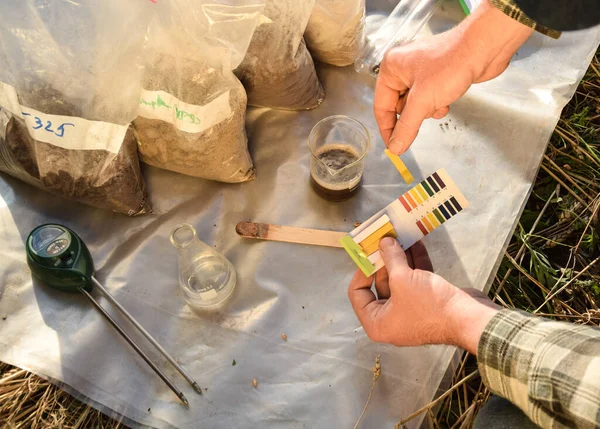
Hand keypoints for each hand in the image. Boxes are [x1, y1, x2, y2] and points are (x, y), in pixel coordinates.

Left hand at [347, 237, 498, 353]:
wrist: (468, 319)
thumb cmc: (428, 305)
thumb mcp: (402, 279)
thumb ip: (390, 258)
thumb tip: (383, 242)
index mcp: (377, 323)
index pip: (358, 294)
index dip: (362, 271)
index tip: (369, 253)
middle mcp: (391, 319)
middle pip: (380, 284)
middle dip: (384, 260)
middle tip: (385, 239)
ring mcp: (410, 310)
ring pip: (400, 280)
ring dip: (401, 258)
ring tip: (399, 236)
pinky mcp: (427, 302)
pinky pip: (416, 280)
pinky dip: (415, 263)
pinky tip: (415, 242)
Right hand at [374, 0, 532, 153]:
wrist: (484, 49)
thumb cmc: (451, 64)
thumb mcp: (423, 101)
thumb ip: (406, 127)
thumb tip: (394, 147)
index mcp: (391, 68)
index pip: (381, 106)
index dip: (387, 128)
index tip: (394, 147)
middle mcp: (402, 68)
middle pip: (398, 106)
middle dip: (413, 115)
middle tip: (425, 116)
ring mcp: (420, 72)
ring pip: (415, 105)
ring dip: (427, 110)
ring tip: (439, 103)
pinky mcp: (436, 76)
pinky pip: (428, 99)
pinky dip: (436, 104)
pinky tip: (446, 100)